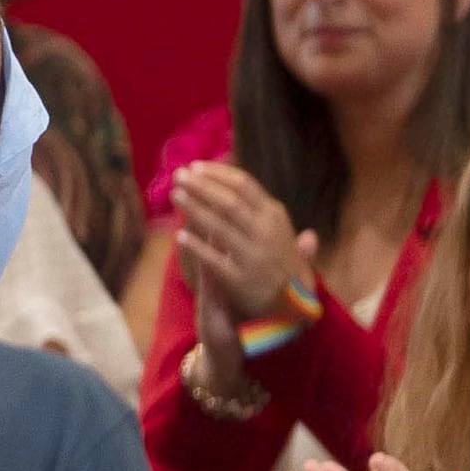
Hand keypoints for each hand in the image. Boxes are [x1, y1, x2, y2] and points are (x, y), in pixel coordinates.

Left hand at [167, 162, 314, 331]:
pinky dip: (196, 247)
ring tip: (175, 196)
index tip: (194, 166)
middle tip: (178, 176)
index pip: (244, 185)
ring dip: (194, 208)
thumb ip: (259, 207)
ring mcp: (254, 256)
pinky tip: (179, 237)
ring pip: (219, 226)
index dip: (217, 173)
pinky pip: (214, 260)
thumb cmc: (282, 262)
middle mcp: (266, 233)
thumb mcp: (280, 230)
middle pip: (229, 201)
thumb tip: (235, 180)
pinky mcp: (240, 280)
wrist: (294, 304)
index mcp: (274, 216)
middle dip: (201, 186)